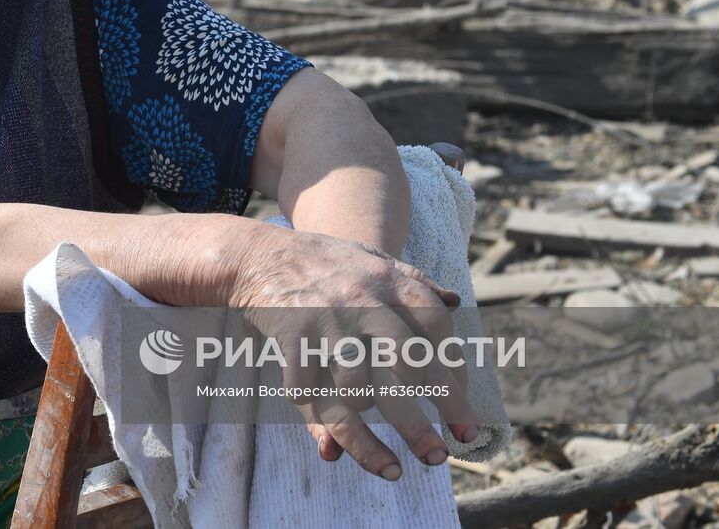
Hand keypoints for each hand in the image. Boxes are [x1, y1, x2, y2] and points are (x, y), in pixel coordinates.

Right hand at [231, 226, 477, 479]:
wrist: (257, 252)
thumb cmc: (323, 262)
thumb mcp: (372, 260)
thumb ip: (413, 279)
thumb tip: (456, 302)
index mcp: (387, 281)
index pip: (436, 329)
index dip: (454, 374)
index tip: (460, 413)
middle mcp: (362, 300)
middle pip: (405, 365)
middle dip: (424, 419)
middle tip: (439, 458)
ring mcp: (325, 319)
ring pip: (355, 387)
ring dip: (370, 434)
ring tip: (390, 466)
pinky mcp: (291, 335)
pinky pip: (307, 389)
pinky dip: (317, 422)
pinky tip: (333, 449)